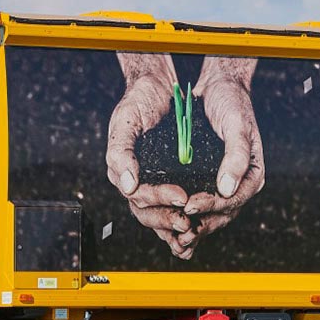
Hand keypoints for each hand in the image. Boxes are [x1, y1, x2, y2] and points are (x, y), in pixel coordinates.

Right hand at [107, 53, 194, 257]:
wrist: (154, 86)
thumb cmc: (138, 101)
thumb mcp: (126, 121)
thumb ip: (121, 152)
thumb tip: (128, 187)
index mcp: (123, 171)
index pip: (139, 196)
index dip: (160, 200)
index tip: (182, 197)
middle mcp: (136, 180)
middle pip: (149, 212)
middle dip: (168, 221)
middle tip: (189, 224)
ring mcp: (152, 180)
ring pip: (161, 214)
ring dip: (175, 227)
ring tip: (194, 233)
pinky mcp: (168, 178)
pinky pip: (173, 204)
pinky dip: (183, 216)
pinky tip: (198, 225)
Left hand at [181, 57, 262, 253]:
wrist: (220, 87)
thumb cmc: (232, 102)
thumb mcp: (237, 124)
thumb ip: (236, 155)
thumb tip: (227, 189)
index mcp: (252, 173)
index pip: (234, 199)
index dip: (212, 206)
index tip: (190, 205)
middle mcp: (239, 183)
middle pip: (221, 214)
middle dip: (200, 224)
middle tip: (178, 231)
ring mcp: (222, 184)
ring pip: (208, 215)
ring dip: (191, 226)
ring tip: (171, 236)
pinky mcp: (206, 181)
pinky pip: (196, 203)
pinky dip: (184, 215)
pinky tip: (167, 221)